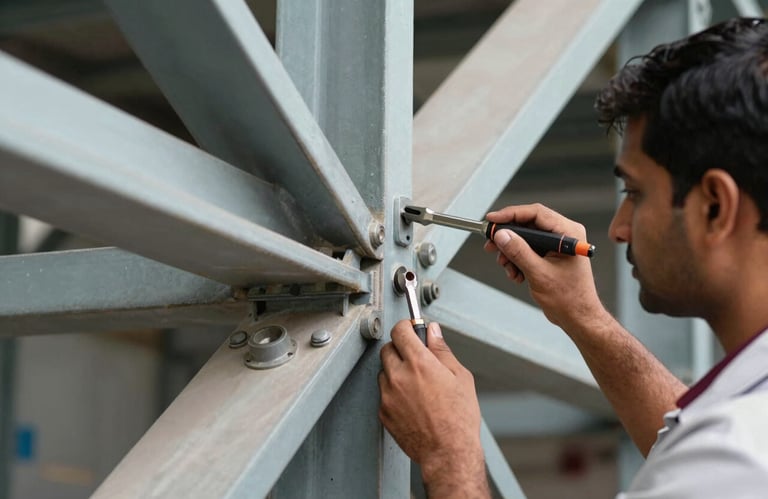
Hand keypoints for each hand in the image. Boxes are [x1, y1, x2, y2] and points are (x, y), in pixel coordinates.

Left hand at [379, 320, 488, 496]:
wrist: (448, 453)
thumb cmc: (459, 418)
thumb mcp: (460, 377)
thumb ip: (442, 350)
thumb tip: (433, 331)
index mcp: (419, 363)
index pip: (400, 331)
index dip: (406, 327)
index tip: (411, 329)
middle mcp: (399, 376)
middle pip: (388, 349)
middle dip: (400, 348)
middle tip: (416, 357)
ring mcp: (388, 395)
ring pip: (384, 372)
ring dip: (396, 371)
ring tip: (417, 385)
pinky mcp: (383, 412)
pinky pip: (384, 393)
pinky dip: (394, 392)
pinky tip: (412, 402)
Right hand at [483, 203, 604, 332]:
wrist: (577, 317)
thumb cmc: (569, 298)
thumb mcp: (539, 273)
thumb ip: (519, 252)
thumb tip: (502, 235)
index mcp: (568, 233)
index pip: (536, 213)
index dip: (511, 214)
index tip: (492, 220)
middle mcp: (563, 235)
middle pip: (528, 225)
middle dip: (508, 238)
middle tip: (491, 245)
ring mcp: (557, 245)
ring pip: (525, 239)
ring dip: (511, 253)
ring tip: (508, 268)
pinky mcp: (550, 255)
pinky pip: (527, 250)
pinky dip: (517, 261)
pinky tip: (517, 275)